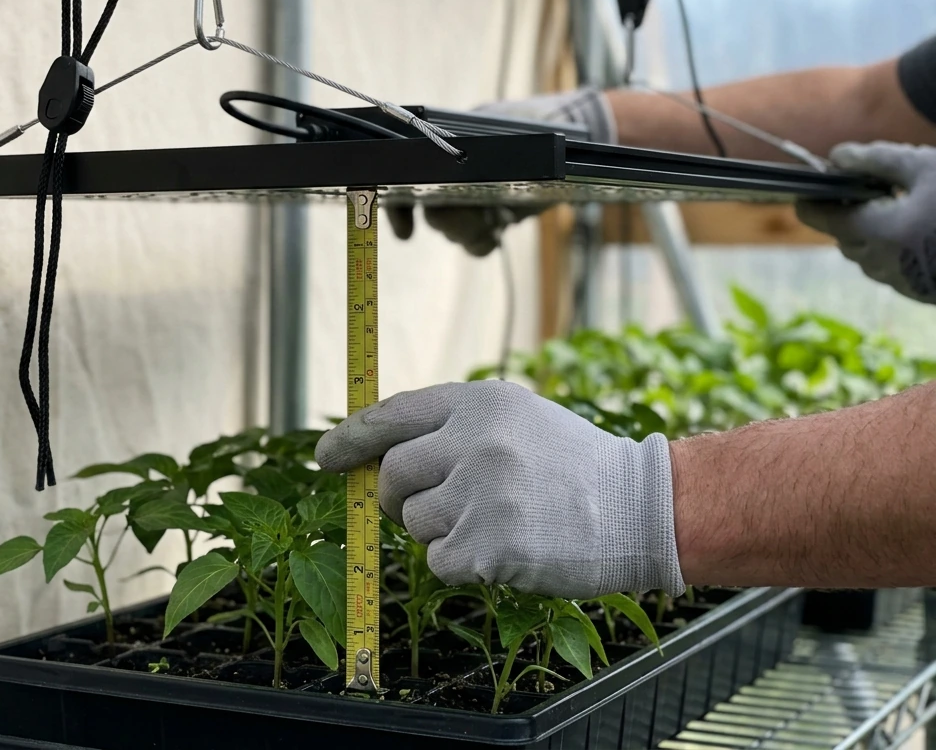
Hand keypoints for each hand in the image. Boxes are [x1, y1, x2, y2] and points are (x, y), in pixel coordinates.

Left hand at [315, 381, 683, 598]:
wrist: (640, 508)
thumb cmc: (573, 465)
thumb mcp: (515, 419)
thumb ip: (453, 428)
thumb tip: (381, 457)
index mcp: (477, 403)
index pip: (392, 415)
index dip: (352, 438)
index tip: (326, 455)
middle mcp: (474, 441)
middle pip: (392, 476)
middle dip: (399, 498)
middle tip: (436, 506)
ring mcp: (480, 493)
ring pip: (414, 522)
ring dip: (441, 531)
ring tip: (494, 521)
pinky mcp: (488, 545)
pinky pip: (438, 561)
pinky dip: (460, 564)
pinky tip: (502, 550)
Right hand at [386, 87, 616, 255]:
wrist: (573, 140)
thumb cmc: (537, 123)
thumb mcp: (505, 131)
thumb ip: (479, 153)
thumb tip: (453, 174)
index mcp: (446, 148)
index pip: (408, 179)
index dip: (401, 209)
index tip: (406, 232)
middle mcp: (452, 174)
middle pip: (434, 214)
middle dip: (456, 224)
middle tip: (486, 219)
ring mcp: (470, 197)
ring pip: (453, 232)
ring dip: (474, 232)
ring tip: (499, 218)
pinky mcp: (489, 216)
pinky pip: (474, 243)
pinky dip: (483, 242)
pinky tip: (497, 231)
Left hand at [797, 143, 935, 302]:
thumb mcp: (925, 168)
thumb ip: (875, 160)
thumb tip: (836, 156)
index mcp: (878, 233)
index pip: (819, 217)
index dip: (810, 199)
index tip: (808, 186)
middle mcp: (883, 264)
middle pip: (843, 236)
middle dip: (849, 213)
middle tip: (867, 187)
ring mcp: (902, 283)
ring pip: (866, 255)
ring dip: (873, 231)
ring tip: (900, 205)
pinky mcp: (920, 292)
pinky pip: (892, 267)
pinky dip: (895, 247)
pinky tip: (920, 228)